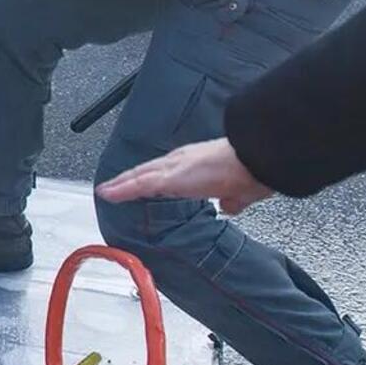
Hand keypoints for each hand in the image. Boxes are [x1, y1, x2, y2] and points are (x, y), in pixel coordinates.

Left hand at [96, 138, 274, 215]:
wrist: (259, 157)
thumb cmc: (256, 170)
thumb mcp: (242, 191)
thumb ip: (232, 200)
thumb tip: (227, 208)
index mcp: (196, 163)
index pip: (165, 171)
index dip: (148, 177)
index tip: (136, 184)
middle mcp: (181, 160)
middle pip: (146, 171)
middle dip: (128, 180)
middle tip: (111, 187)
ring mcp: (175, 167)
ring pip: (139, 175)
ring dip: (121, 183)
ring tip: (105, 191)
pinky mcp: (172, 177)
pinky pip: (140, 184)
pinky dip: (122, 189)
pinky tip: (108, 193)